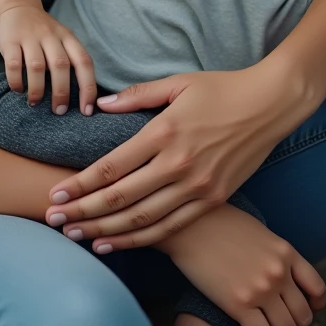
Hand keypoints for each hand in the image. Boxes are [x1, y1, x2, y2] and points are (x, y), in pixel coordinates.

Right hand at [0, 5, 96, 114]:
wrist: (18, 7)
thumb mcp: (62, 39)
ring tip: (35, 103)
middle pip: (61, 65)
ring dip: (37, 89)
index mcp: (68, 37)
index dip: (88, 87)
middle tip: (59, 111)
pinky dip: (16, 80)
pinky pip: (13, 64)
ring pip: (37, 66)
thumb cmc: (44, 33)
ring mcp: (30, 37)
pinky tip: (18, 90)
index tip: (87, 110)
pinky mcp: (10, 40)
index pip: (84, 62)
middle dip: (61, 92)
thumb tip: (80, 98)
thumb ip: (70, 60)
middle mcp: (51, 36)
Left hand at [45, 63, 303, 244]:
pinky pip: (170, 227)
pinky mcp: (213, 199)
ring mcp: (197, 186)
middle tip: (54, 220)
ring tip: (77, 237)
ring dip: (106, 231)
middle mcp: (179, 164)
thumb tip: (101, 104)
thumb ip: (137, 96)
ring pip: (142, 219)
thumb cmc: (222, 88)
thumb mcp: (178, 83)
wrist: (271, 104)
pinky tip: (116, 243)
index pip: (113, 167)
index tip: (55, 193)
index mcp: (165, 132)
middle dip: (83, 212)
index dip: (80, 183)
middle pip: (120, 198)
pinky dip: (140, 239)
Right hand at [160, 205, 325, 325]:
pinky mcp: (240, 305)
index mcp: (285, 251)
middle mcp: (278, 272)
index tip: (308, 312)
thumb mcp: (257, 231)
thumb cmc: (218, 223)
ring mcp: (261, 289)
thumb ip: (273, 253)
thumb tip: (280, 273)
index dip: (315, 306)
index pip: (316, 288)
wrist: (190, 225)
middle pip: (303, 315)